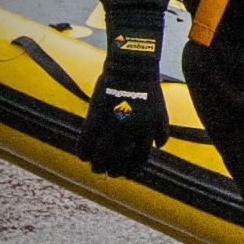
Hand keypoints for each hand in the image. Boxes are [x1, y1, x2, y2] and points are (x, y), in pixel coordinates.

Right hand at [77, 47, 168, 177]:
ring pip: (101, 155)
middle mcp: (128, 133)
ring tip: (95, 168)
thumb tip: (157, 148)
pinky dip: (83, 151)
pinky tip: (82, 156)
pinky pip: (85, 140)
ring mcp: (111, 126)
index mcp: (146, 133)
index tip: (126, 173)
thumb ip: (161, 132)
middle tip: (109, 173)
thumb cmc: (148, 90)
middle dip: (114, 171)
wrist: (131, 69)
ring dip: (97, 165)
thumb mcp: (161, 112)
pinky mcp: (94, 117)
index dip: (132, 169)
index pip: (139, 160)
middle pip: (118, 161)